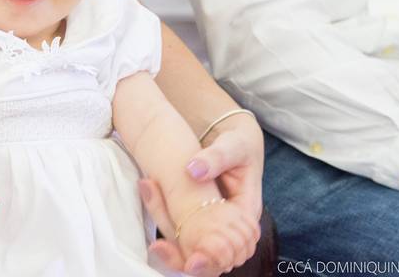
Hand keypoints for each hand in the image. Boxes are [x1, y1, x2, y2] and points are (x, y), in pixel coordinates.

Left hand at [140, 115, 262, 275]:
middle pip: (214, 253)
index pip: (235, 244)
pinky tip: (151, 209)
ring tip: (155, 244)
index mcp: (246, 210)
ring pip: (196, 245)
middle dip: (188, 256)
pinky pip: (184, 230)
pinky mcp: (198, 215)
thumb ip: (215, 158)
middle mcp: (232, 223)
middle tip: (160, 249)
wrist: (229, 138)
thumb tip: (193, 170)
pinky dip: (168, 226)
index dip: (213, 254)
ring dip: (175, 247)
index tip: (193, 260)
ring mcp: (215, 222)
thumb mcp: (231, 146)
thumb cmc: (237, 143)